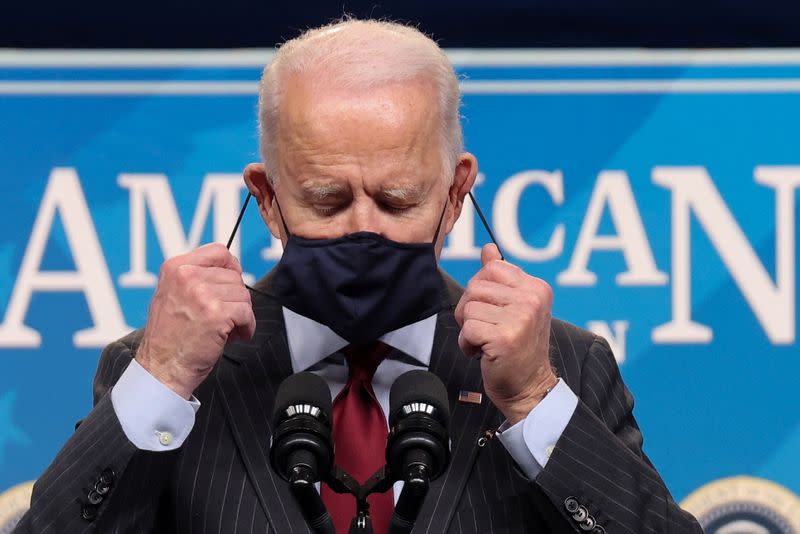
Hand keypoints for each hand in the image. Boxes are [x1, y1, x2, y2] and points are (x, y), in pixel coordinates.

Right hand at [136, 243, 255, 398]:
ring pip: (243, 294)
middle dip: (235, 298)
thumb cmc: (168, 337)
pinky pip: (246, 312)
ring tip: (229, 328)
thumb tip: (230, 269)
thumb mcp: (171, 295)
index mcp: (175, 268)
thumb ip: (194, 277)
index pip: (219, 251)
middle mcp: (187, 277)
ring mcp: (202, 294)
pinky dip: (247, 326)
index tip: (231, 283)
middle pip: (234, 276)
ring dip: (241, 314)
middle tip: (226, 316)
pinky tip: (236, 335)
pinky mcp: (216, 313)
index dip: (231, 267)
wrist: (162, 367)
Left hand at [455, 244, 556, 424]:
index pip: (492, 267)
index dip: (481, 290)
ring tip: (486, 341)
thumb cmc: (519, 349)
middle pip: (475, 286)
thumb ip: (501, 277)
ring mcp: (520, 318)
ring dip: (468, 329)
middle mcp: (532, 299)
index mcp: (536, 288)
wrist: (529, 388)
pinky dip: (467, 344)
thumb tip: (489, 248)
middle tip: (485, 329)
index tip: (492, 310)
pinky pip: (466, 328)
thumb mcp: (515, 308)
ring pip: (468, 308)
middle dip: (470, 309)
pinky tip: (483, 353)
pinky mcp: (504, 337)